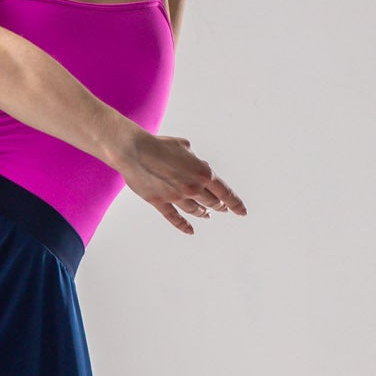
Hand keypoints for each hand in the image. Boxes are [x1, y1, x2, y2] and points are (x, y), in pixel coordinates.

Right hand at [115, 127, 246, 233]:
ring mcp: (175, 197)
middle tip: (222, 209)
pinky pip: (175, 218)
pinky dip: (184, 225)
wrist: (134, 150)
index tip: (241, 211)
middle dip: (219, 206)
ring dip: (203, 214)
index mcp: (202, 172)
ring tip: (207, 215)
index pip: (225, 192)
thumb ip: (196, 160)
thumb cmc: (159, 144)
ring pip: (195, 211)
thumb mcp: (185, 147)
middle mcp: (192, 187)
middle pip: (211, 203)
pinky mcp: (159, 202)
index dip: (235, 204)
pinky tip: (190, 230)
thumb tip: (198, 167)